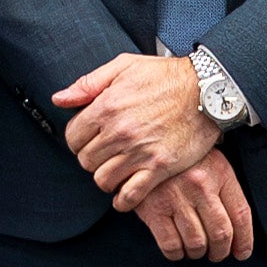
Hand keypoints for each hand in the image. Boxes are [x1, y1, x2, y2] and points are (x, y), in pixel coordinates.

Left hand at [56, 52, 218, 206]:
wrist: (207, 90)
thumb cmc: (166, 76)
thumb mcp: (124, 66)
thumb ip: (88, 84)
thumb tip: (60, 99)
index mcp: (107, 107)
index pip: (73, 137)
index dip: (79, 140)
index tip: (90, 139)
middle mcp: (120, 132)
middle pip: (85, 161)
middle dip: (92, 158)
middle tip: (104, 154)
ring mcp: (139, 152)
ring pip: (103, 180)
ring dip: (106, 177)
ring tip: (117, 169)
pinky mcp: (159, 167)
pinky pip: (130, 195)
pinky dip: (123, 199)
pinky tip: (125, 193)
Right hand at [132, 150, 256, 263]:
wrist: (144, 148)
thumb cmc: (183, 162)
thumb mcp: (211, 164)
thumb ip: (226, 191)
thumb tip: (238, 232)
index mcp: (219, 173)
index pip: (240, 214)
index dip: (244, 240)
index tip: (242, 253)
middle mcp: (199, 185)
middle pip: (221, 233)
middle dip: (221, 251)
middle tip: (217, 254)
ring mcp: (175, 198)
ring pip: (197, 243)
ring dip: (199, 253)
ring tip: (196, 249)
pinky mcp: (153, 209)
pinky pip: (171, 245)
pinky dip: (177, 254)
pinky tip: (178, 249)